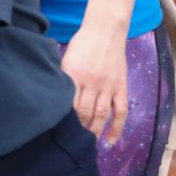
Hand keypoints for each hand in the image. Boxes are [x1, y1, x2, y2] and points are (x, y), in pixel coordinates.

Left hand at [59, 22, 127, 143]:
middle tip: (71, 142)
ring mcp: (107, 86)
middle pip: (83, 112)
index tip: (57, 131)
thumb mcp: (66, 58)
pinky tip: (110, 141)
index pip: (67, 103)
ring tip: (87, 144)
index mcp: (73, 74)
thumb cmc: (82, 44)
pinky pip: (120, 112)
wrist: (105, 31)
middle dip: (77, 129)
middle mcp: (91, 82)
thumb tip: (54, 98)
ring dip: (93, 131)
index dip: (63, 119)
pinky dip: (116, 129)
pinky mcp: (121, 87)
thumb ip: (63, 78)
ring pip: (101, 115)